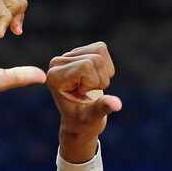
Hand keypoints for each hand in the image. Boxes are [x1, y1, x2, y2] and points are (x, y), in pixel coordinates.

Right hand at [0, 0, 45, 102]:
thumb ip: (19, 75)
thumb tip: (42, 77)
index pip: (4, 3)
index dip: (17, 14)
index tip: (17, 33)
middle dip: (18, 5)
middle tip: (16, 29)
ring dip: (12, 8)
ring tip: (10, 29)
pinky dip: (4, 17)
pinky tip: (0, 36)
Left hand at [46, 43, 121, 161]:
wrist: (81, 120)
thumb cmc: (83, 121)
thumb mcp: (93, 116)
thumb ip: (103, 107)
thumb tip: (117, 105)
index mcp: (54, 76)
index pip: (87, 65)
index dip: (93, 82)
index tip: (82, 95)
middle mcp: (57, 63)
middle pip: (95, 59)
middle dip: (100, 79)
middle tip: (88, 93)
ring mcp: (67, 56)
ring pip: (100, 51)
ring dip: (103, 73)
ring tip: (90, 87)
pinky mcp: (78, 51)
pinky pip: (101, 48)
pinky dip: (105, 67)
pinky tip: (94, 79)